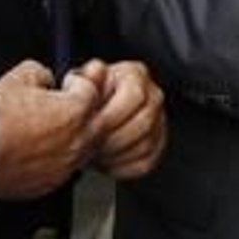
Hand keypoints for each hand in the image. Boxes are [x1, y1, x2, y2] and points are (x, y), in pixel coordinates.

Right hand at [0, 60, 104, 199]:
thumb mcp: (20, 75)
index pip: (92, 91)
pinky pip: (66, 168)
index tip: (66, 84)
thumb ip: (43, 72)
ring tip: (49, 129)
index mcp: (75, 113)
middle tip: (64, 105)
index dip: (77, 83)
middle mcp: (77, 142)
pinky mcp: (50, 184)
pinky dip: (58, 158)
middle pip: (97, 122)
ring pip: (85, 148)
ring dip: (75, 136)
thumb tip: (46, 79)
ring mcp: (65, 167)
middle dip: (84, 111)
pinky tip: (38, 150)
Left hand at [72, 60, 166, 180]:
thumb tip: (95, 72)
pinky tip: (107, 161)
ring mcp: (159, 120)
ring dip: (116, 154)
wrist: (93, 114)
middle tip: (92, 144)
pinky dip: (123, 166)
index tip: (92, 126)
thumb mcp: (80, 82)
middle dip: (113, 139)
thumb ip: (85, 78)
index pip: (134, 94)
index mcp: (135, 74)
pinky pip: (145, 162)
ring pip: (145, 144)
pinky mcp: (158, 144)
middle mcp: (152, 95)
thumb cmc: (87, 98)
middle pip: (143, 122)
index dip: (111, 114)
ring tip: (96, 153)